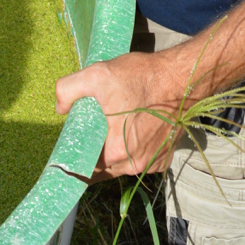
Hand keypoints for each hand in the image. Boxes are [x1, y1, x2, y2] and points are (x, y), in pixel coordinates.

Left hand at [55, 51, 184, 180]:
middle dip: (94, 154)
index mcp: (116, 151)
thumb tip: (60, 108)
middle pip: (104, 169)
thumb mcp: (97, 74)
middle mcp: (135, 165)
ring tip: (113, 127)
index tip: (71, 148)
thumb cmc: (143, 77)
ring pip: (122, 165)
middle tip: (92, 131)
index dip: (75, 160)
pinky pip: (140, 160)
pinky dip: (133, 149)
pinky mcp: (164, 158)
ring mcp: (152, 163)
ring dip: (114, 151)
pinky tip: (132, 129)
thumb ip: (68, 89)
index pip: (85, 170)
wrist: (183, 78)